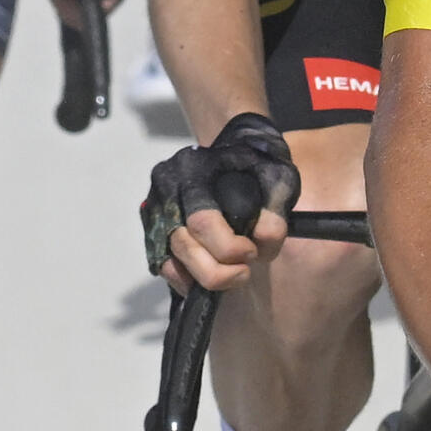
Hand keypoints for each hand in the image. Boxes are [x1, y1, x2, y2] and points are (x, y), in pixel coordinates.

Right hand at [141, 111, 298, 292]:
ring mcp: (156, 209)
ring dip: (204, 278)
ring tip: (233, 277)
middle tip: (244, 273)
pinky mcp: (154, 229)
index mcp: (192, 170)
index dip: (229, 248)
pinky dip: (184, 279)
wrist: (237, 149)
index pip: (202, 221)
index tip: (253, 253)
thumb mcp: (275, 177)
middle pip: (184, 244)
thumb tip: (262, 242)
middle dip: (218, 271)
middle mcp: (166, 189)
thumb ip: (273, 210)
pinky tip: (208, 281)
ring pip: (171, 260)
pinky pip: (163, 264)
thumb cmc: (257, 165)